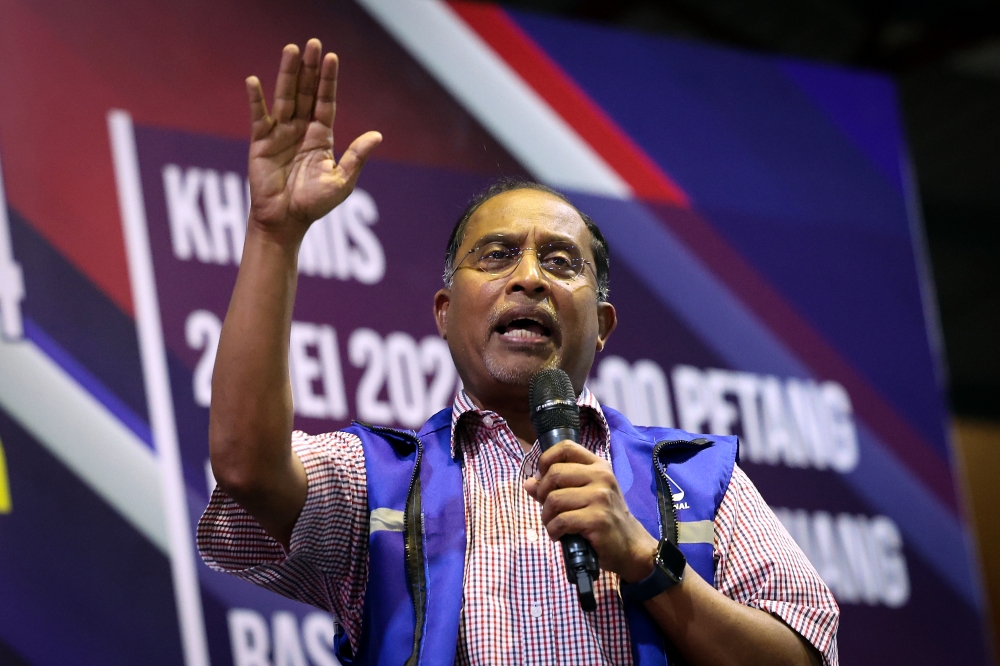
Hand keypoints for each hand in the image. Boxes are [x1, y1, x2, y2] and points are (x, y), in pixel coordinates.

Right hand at [246, 39, 381, 241]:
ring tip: (292, 50)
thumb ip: (356, 157)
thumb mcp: (341, 181)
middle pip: (306, 93)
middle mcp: (301, 130)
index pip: (326, 102)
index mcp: (321, 137)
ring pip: (285, 97)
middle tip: (313, 43)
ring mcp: (280, 133)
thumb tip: (378, 135)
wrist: (286, 221)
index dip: (328, 81)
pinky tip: (255, 81)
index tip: (331, 57)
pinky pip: (259, 116)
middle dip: (310, 69)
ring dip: (288, 74)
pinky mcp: (260, 142)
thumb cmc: (314, 204)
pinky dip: (256, 99)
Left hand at [524, 441, 658, 582]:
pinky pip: (561, 520)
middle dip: (542, 494)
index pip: (566, 447)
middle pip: (554, 473)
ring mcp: (600, 497)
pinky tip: (559, 535)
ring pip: (554, 499)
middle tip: (548, 509)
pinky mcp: (597, 519)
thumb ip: (557, 486)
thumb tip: (529, 483)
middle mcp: (601, 477)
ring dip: (547, 516)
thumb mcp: (585, 495)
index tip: (543, 478)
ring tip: (554, 525)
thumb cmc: (604, 517)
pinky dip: (553, 530)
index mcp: (598, 466)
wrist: (630, 544)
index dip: (546, 460)